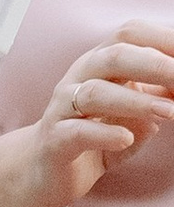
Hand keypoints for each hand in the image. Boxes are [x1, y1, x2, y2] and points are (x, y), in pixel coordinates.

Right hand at [29, 31, 173, 206]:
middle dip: (156, 65)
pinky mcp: (55, 140)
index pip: (131, 35)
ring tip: (169, 112)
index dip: (164, 40)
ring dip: (136, 101)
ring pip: (95, 93)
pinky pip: (77, 132)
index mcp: (101, 62)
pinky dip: (104, 133)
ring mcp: (64, 108)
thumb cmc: (95, 132)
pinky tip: (125, 138)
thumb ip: (162, 95)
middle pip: (115, 56)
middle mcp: (80, 77)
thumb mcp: (135, 110)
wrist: (45, 170)